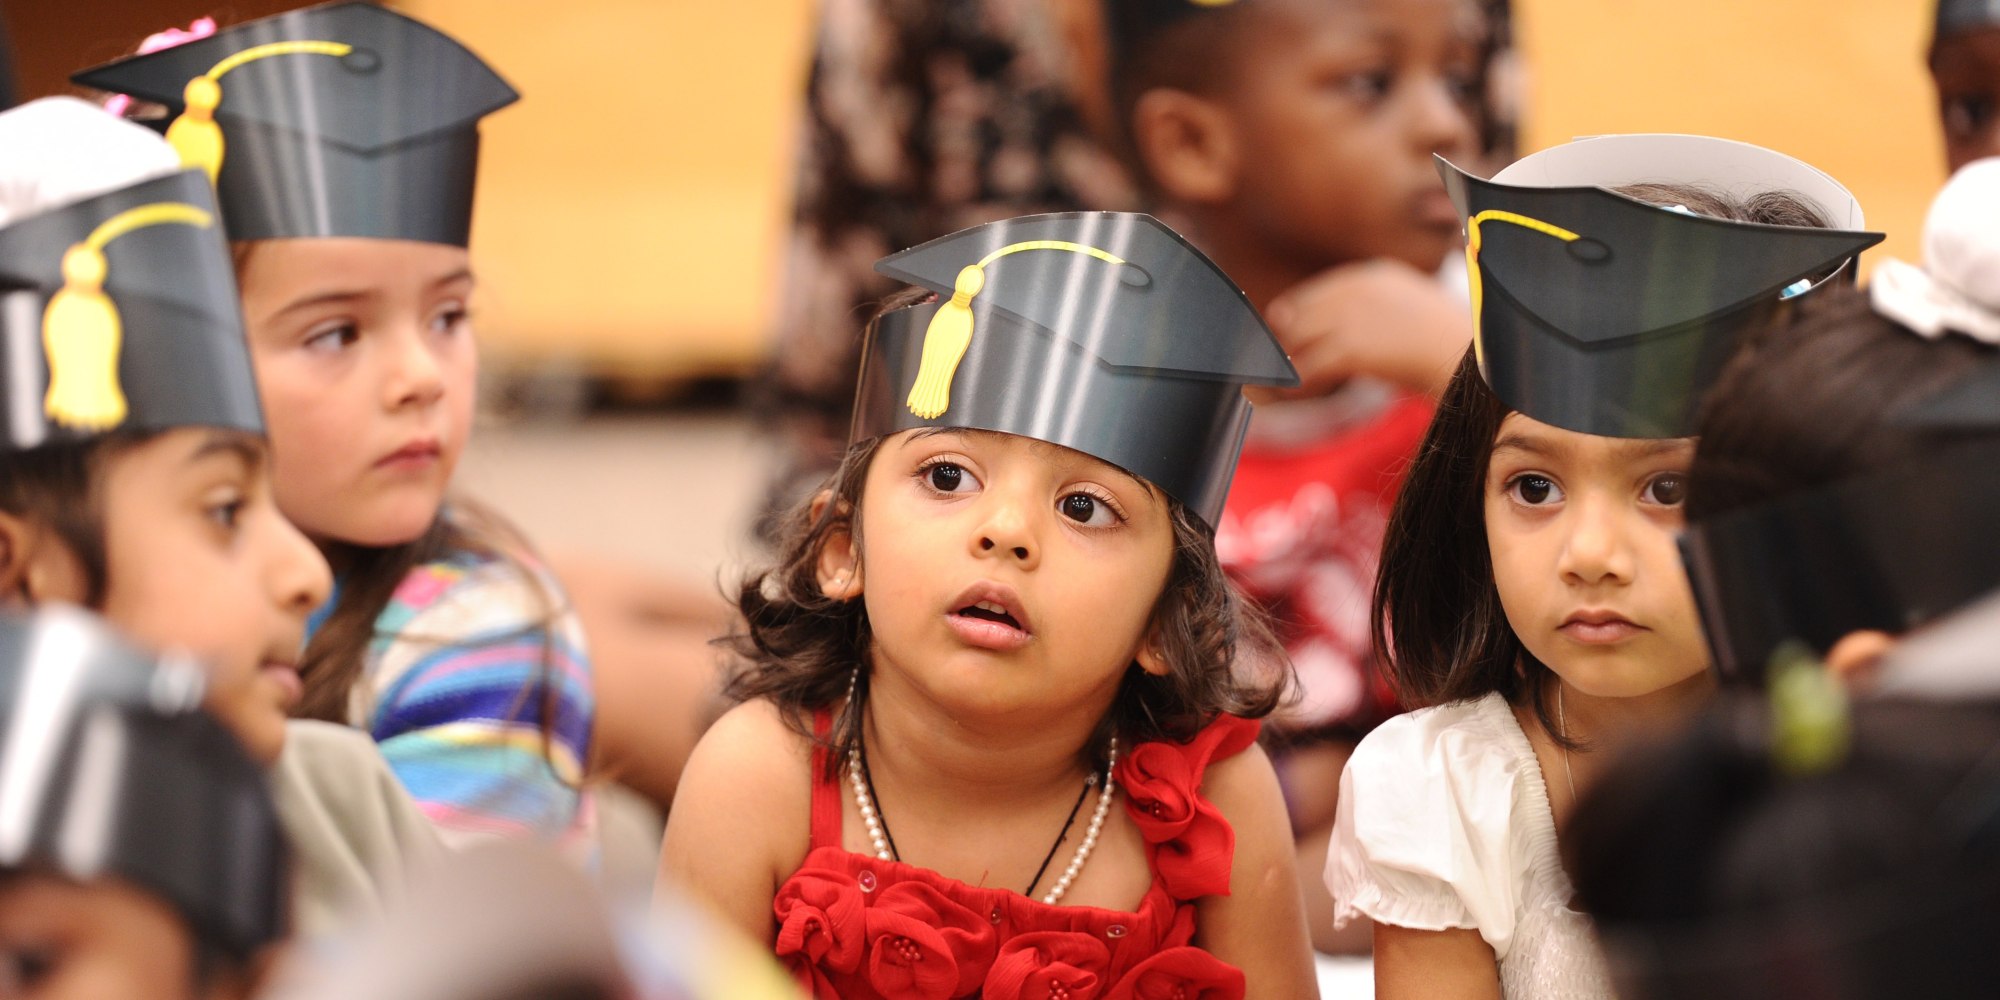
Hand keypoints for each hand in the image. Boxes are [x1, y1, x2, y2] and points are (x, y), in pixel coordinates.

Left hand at [1260, 258, 1471, 400]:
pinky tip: (1288, 395)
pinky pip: (1308, 367)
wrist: (1477, 364)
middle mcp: (1361, 290)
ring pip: (1297, 339)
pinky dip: (1294, 383)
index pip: (1316, 294)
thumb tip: (1335, 341)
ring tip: (1270, 383)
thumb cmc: (1451, 348)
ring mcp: (1356, 317)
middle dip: (1282, 342)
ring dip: (1282, 363)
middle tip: (1268, 365)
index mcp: (1376, 276)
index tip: (1281, 338)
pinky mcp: (1354, 348)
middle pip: (1299, 314)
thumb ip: (1374, 317)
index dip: (1294, 318)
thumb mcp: (1410, 316)